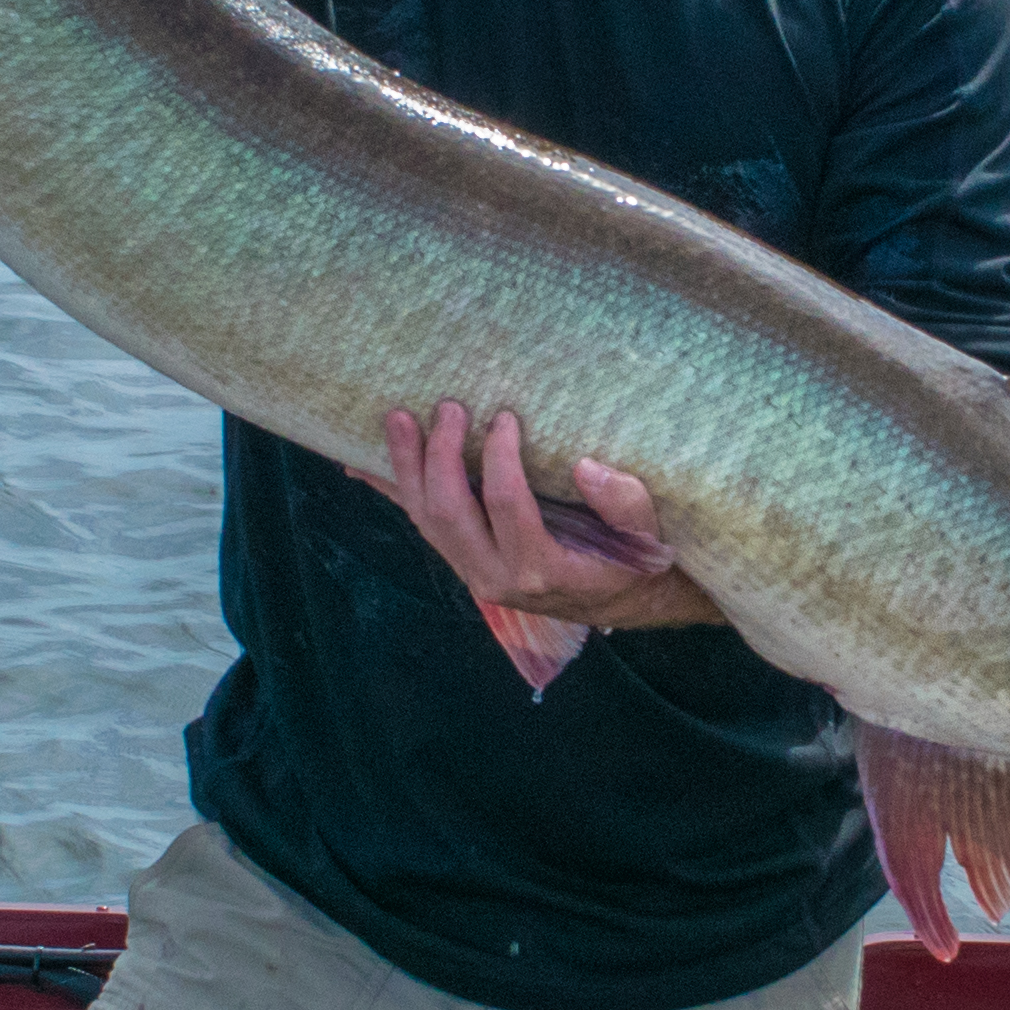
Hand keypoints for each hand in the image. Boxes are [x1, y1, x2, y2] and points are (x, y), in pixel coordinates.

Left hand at [358, 401, 723, 629]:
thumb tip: (586, 467)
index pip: (507, 504)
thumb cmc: (637, 562)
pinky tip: (361, 467)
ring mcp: (474, 573)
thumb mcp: (648, 537)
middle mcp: (496, 578)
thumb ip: (624, 505)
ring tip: (396, 419)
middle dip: (440, 455)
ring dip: (406, 468)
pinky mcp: (465, 564)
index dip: (500, 456)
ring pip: (425, 520)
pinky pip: (423, 527)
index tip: (504, 417)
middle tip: (446, 407)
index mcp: (541, 568)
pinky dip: (394, 493)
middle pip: (449, 511)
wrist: (626, 603)